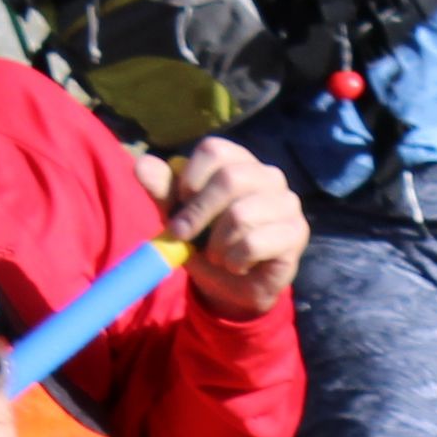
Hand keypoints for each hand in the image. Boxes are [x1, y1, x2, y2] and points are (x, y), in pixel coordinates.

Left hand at [156, 136, 307, 314]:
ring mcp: (287, 203)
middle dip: (197, 213)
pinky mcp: (296, 233)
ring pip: (240, 214)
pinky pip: (254, 243)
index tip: (180, 204)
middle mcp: (268, 176)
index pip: (214, 150)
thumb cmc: (207, 243)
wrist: (234, 286)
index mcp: (239, 162)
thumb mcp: (179, 217)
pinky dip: (234, 260)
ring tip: (216, 255)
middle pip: (229, 178)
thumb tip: (141, 164)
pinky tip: (237, 265)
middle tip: (182, 236)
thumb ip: (162, 191)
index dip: (190, 179)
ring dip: (216, 244)